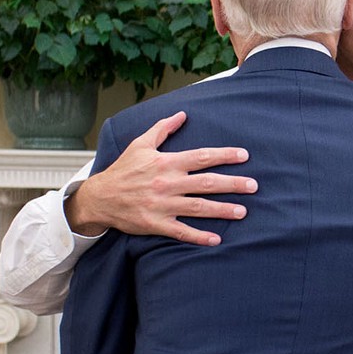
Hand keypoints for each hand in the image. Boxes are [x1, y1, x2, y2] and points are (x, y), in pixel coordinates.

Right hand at [64, 110, 254, 245]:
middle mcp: (167, 183)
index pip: (201, 157)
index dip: (224, 155)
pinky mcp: (156, 223)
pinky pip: (181, 231)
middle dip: (232, 184)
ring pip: (198, 207)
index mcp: (166, 163)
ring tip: (243, 211)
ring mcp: (162, 205)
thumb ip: (162, 129)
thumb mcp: (140, 144)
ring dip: (222, 210)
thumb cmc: (123, 170)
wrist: (99, 197)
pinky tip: (216, 239)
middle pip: (206, 183)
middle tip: (253, 186)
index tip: (244, 156)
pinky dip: (199, 236)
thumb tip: (182, 114)